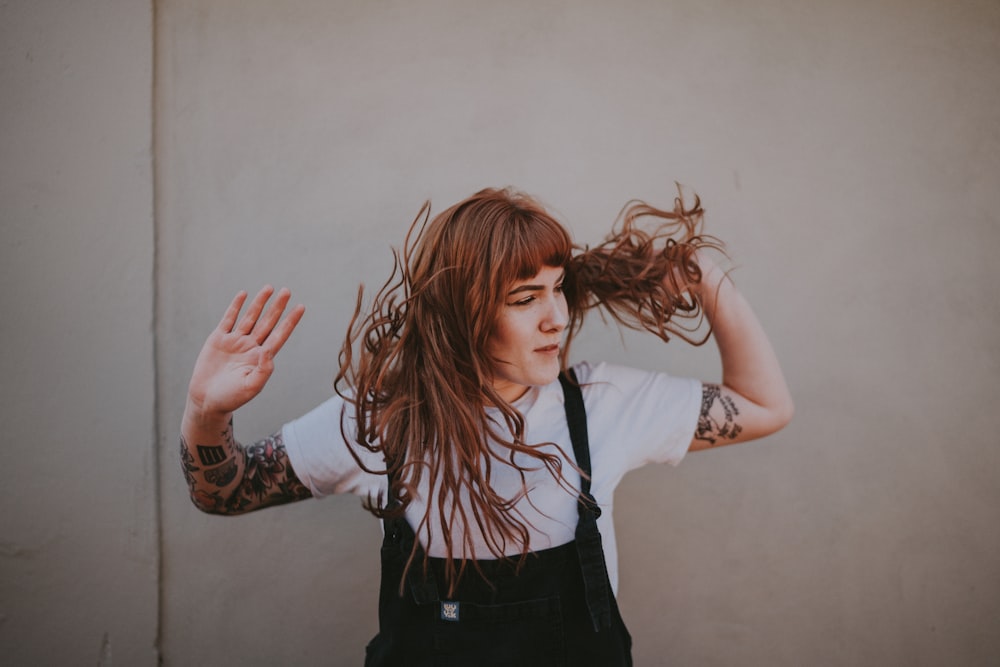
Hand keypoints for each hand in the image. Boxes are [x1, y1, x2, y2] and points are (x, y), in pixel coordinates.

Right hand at [186, 286, 304, 419]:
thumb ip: (264, 370)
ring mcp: (235, 341)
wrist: (206, 400)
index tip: (301, 307)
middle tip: (287, 291)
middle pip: (267, 322)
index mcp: (261, 358)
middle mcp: (250, 346)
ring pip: (250, 317)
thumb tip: (270, 351)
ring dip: (259, 302)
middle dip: (277, 307)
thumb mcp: (252, 387)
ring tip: (269, 288)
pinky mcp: (218, 339)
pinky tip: (243, 294)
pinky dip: (235, 306)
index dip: (290, 322)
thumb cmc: (231, 398)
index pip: (279, 335)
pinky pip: (228, 319)